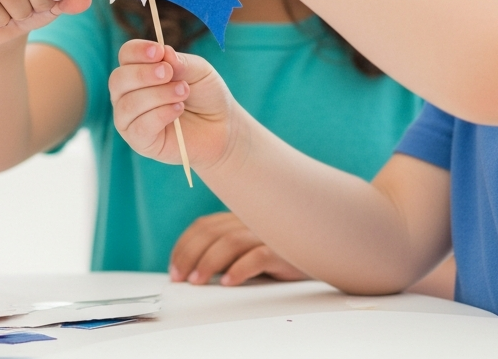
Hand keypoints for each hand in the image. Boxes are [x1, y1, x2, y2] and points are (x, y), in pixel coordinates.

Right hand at [109, 40, 240, 170]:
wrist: (222, 127)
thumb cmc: (206, 95)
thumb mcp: (199, 71)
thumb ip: (180, 62)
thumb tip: (164, 51)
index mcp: (139, 71)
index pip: (126, 56)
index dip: (138, 51)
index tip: (158, 51)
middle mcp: (128, 95)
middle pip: (118, 80)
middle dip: (143, 74)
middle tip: (169, 73)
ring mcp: (131, 120)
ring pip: (128, 104)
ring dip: (157, 95)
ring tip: (183, 92)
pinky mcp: (140, 142)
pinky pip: (139, 127)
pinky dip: (159, 115)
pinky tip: (178, 110)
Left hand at [170, 212, 307, 285]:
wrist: (322, 247)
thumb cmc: (280, 251)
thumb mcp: (249, 246)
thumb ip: (226, 249)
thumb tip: (193, 271)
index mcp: (239, 216)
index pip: (203, 226)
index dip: (184, 246)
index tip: (174, 269)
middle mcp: (250, 219)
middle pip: (211, 232)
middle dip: (189, 256)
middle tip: (180, 279)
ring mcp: (267, 232)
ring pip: (230, 242)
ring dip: (209, 263)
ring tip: (198, 282)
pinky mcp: (284, 248)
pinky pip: (259, 256)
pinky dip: (241, 269)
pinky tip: (229, 281)